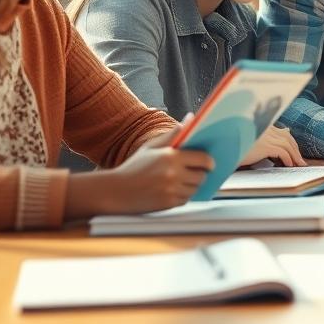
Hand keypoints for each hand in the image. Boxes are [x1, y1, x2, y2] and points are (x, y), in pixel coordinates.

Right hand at [100, 132, 214, 212]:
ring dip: (191, 185)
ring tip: (179, 181)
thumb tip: (190, 119)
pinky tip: (171, 190)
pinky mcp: (168, 204)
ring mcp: (171, 190)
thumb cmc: (133, 168)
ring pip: (195, 189)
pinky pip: (185, 199)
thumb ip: (173, 134)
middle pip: (201, 176)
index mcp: (170, 156)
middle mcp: (173, 174)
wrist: (115, 191)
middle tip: (194, 172)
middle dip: (200, 174)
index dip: (209, 161)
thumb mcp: (151, 147)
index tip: (209, 163)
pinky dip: (182, 195)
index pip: (203, 159)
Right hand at [240, 125, 304, 166]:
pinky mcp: (264, 145)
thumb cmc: (235, 147)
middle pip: (287, 138)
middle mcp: (265, 128)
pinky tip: (288, 165)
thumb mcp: (252, 140)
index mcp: (262, 125)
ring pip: (287, 145)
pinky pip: (282, 152)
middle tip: (300, 160)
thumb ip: (267, 137)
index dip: (291, 143)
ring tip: (297, 165)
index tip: (295, 152)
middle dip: (295, 149)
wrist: (223, 151)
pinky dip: (288, 159)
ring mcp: (265, 136)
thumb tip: (286, 130)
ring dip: (294, 156)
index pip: (283, 133)